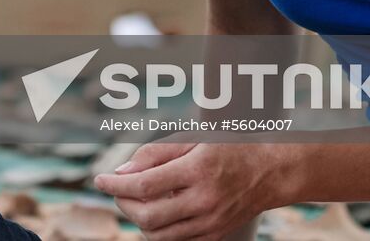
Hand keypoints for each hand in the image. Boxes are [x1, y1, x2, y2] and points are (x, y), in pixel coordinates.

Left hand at [93, 139, 270, 240]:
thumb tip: (121, 171)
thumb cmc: (226, 147)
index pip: (144, 185)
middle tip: (116, 190)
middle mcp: (205, 200)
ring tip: (134, 201)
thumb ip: (153, 153)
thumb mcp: (191, 139)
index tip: (99, 179)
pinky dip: (157, 231)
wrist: (270, 171)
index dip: (115, 184)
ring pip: (158, 235)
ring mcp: (211, 222)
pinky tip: (155, 213)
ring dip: (137, 220)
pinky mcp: (215, 236)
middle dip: (122, 204)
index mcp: (197, 170)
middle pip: (147, 215)